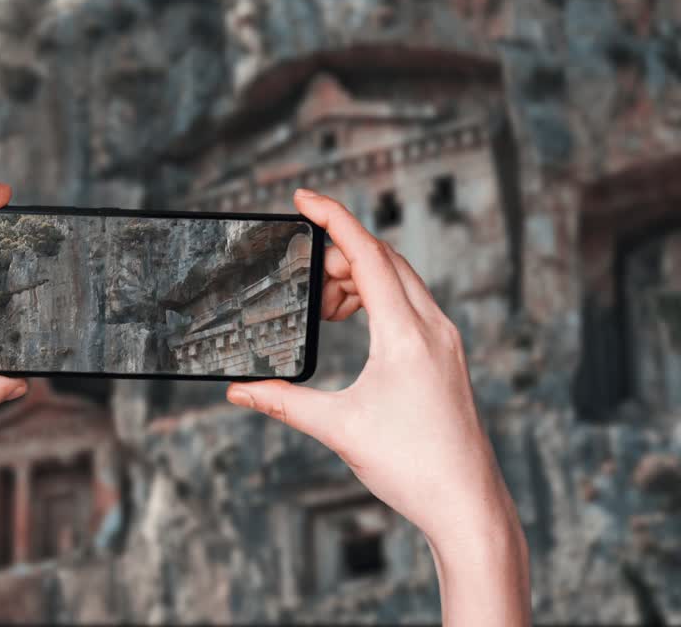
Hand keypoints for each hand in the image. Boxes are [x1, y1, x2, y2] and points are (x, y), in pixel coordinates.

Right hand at [226, 189, 529, 625]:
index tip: (302, 198)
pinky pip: (410, 303)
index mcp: (407, 334)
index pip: (367, 254)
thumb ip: (282, 401)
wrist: (466, 503)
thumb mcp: (337, 428)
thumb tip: (237, 390)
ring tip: (324, 307)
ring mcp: (445, 339)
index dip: (333, 218)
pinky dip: (376, 297)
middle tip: (300, 272)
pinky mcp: (447, 354)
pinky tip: (353, 323)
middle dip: (338, 252)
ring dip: (357, 277)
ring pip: (399, 279)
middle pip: (383, 258)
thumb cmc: (410, 466)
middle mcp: (432, 327)